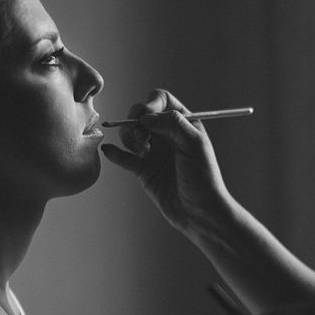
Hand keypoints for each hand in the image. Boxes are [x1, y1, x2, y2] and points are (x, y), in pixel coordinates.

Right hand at [101, 89, 231, 234]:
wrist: (200, 213)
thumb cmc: (205, 179)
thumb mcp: (195, 145)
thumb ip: (174, 124)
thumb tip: (146, 116)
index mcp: (184, 124)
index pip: (161, 101)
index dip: (151, 105)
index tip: (147, 118)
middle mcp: (168, 135)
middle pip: (141, 115)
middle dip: (136, 122)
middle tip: (142, 139)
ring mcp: (155, 152)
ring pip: (131, 134)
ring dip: (130, 139)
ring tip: (142, 154)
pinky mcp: (144, 170)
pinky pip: (125, 157)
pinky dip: (115, 153)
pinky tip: (110, 151)